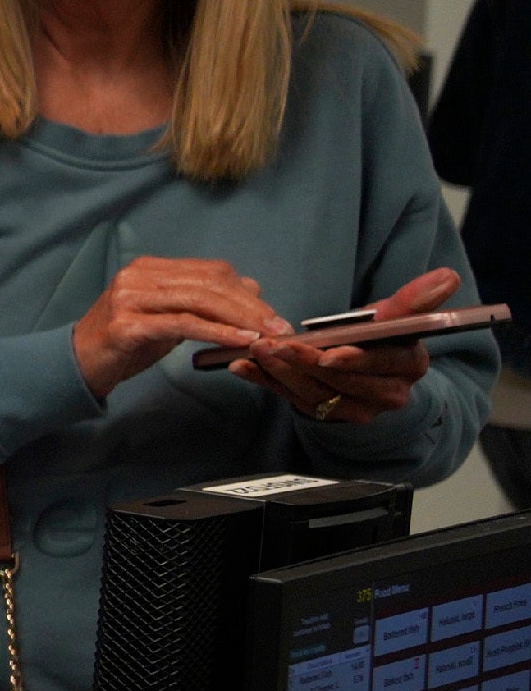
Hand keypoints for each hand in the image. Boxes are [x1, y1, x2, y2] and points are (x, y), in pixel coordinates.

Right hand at [69, 256, 284, 396]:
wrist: (75, 367)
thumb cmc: (123, 345)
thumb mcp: (167, 319)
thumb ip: (202, 303)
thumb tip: (252, 288)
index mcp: (149, 268)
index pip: (210, 271)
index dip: (246, 292)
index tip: (273, 315)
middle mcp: (138, 275)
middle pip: (208, 283)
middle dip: (250, 307)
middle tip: (279, 328)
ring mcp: (129, 298)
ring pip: (198, 301)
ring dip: (239, 319)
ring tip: (266, 336)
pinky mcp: (126, 325)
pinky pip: (182, 324)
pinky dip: (216, 331)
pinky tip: (239, 340)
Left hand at [231, 265, 455, 427]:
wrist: (369, 369)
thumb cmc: (382, 336)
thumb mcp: (397, 316)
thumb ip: (414, 299)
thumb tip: (448, 275)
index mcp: (409, 366)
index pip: (382, 364)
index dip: (356, 360)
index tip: (330, 354)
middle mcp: (388, 394)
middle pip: (342, 382)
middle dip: (306, 363)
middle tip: (275, 345)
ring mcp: (358, 410)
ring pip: (315, 393)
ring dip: (280, 372)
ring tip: (256, 351)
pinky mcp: (327, 415)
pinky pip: (292, 400)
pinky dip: (266, 382)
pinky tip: (243, 366)